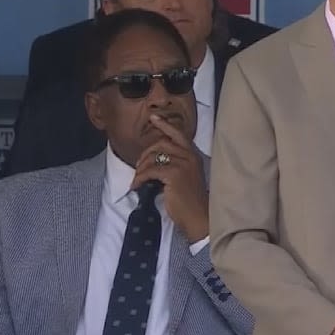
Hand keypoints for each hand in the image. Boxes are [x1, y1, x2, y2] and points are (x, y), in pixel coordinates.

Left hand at [132, 114, 208, 241]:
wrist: (198, 216)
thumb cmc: (191, 200)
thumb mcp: (186, 178)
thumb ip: (176, 165)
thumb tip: (154, 163)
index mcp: (193, 156)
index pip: (179, 135)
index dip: (165, 125)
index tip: (153, 118)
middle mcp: (190, 156)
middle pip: (161, 143)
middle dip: (145, 154)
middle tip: (138, 167)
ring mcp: (183, 164)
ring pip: (153, 157)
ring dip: (140, 169)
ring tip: (137, 180)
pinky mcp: (174, 174)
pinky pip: (149, 171)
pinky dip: (139, 178)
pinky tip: (136, 186)